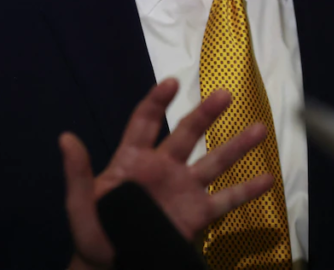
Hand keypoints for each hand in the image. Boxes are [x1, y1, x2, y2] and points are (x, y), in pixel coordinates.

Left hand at [61, 78, 272, 269]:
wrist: (112, 265)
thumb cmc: (93, 232)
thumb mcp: (79, 204)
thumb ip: (78, 173)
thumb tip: (66, 138)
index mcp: (133, 160)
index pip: (145, 122)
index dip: (157, 102)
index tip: (172, 82)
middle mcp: (162, 168)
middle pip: (187, 134)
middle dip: (205, 114)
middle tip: (226, 93)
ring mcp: (183, 190)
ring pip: (213, 162)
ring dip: (236, 146)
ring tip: (260, 128)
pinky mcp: (197, 215)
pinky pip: (225, 201)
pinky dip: (246, 191)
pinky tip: (268, 179)